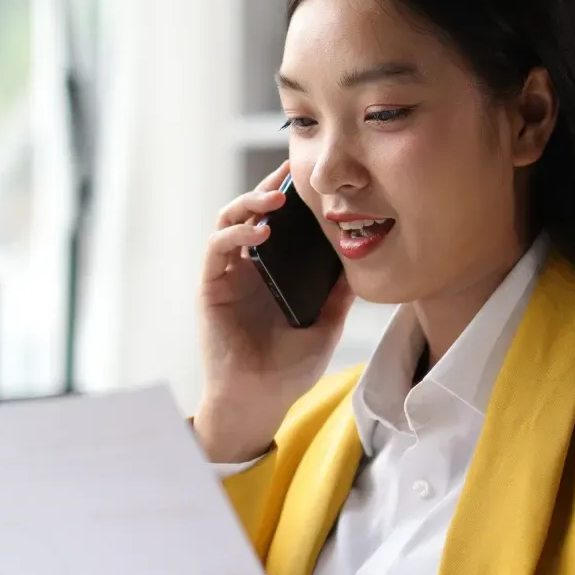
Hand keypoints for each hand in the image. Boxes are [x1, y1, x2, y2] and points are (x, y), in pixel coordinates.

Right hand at [194, 161, 354, 462]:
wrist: (261, 401)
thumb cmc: (289, 368)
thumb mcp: (326, 325)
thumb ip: (340, 294)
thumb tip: (363, 259)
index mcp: (273, 271)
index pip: (279, 222)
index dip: (290, 196)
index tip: (310, 176)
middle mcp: (248, 267)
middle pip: (252, 212)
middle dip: (270, 188)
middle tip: (291, 173)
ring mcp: (228, 275)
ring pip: (229, 221)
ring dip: (249, 204)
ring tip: (275, 200)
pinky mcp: (211, 288)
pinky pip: (217, 250)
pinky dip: (236, 234)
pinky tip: (260, 233)